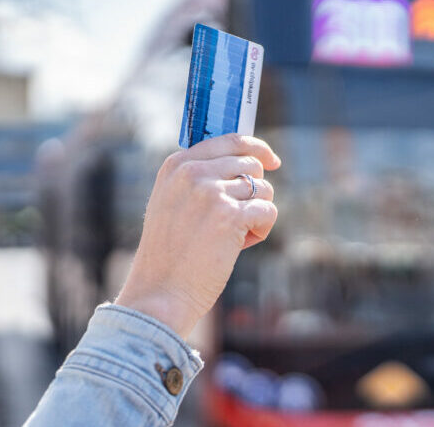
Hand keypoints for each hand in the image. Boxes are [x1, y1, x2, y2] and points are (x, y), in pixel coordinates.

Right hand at [115, 134, 280, 338]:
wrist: (160, 293)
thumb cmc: (170, 254)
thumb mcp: (171, 203)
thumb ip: (198, 179)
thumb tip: (248, 164)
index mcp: (177, 165)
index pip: (230, 140)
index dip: (257, 149)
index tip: (272, 162)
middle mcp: (193, 173)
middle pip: (252, 166)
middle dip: (254, 194)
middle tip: (237, 221)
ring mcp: (211, 193)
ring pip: (263, 190)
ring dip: (256, 215)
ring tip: (232, 238)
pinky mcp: (230, 216)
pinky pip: (268, 211)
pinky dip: (262, 229)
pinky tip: (242, 246)